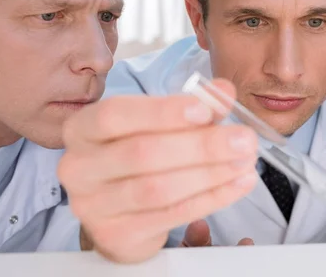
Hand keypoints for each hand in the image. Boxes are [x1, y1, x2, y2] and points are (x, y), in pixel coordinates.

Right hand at [58, 79, 258, 262]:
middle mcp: (80, 167)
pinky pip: (171, 215)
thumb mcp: (159, 124)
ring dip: (211, 174)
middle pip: (142, 153)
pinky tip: (236, 184)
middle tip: (244, 139)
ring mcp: (94, 205)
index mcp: (83, 129)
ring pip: (158, 189)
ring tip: (245, 162)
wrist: (119, 211)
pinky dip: (211, 198)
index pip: (116, 114)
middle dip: (201, 145)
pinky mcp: (117, 234)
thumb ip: (193, 106)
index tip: (206, 110)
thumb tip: (223, 91)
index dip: (163, 112)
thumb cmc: (137, 155)